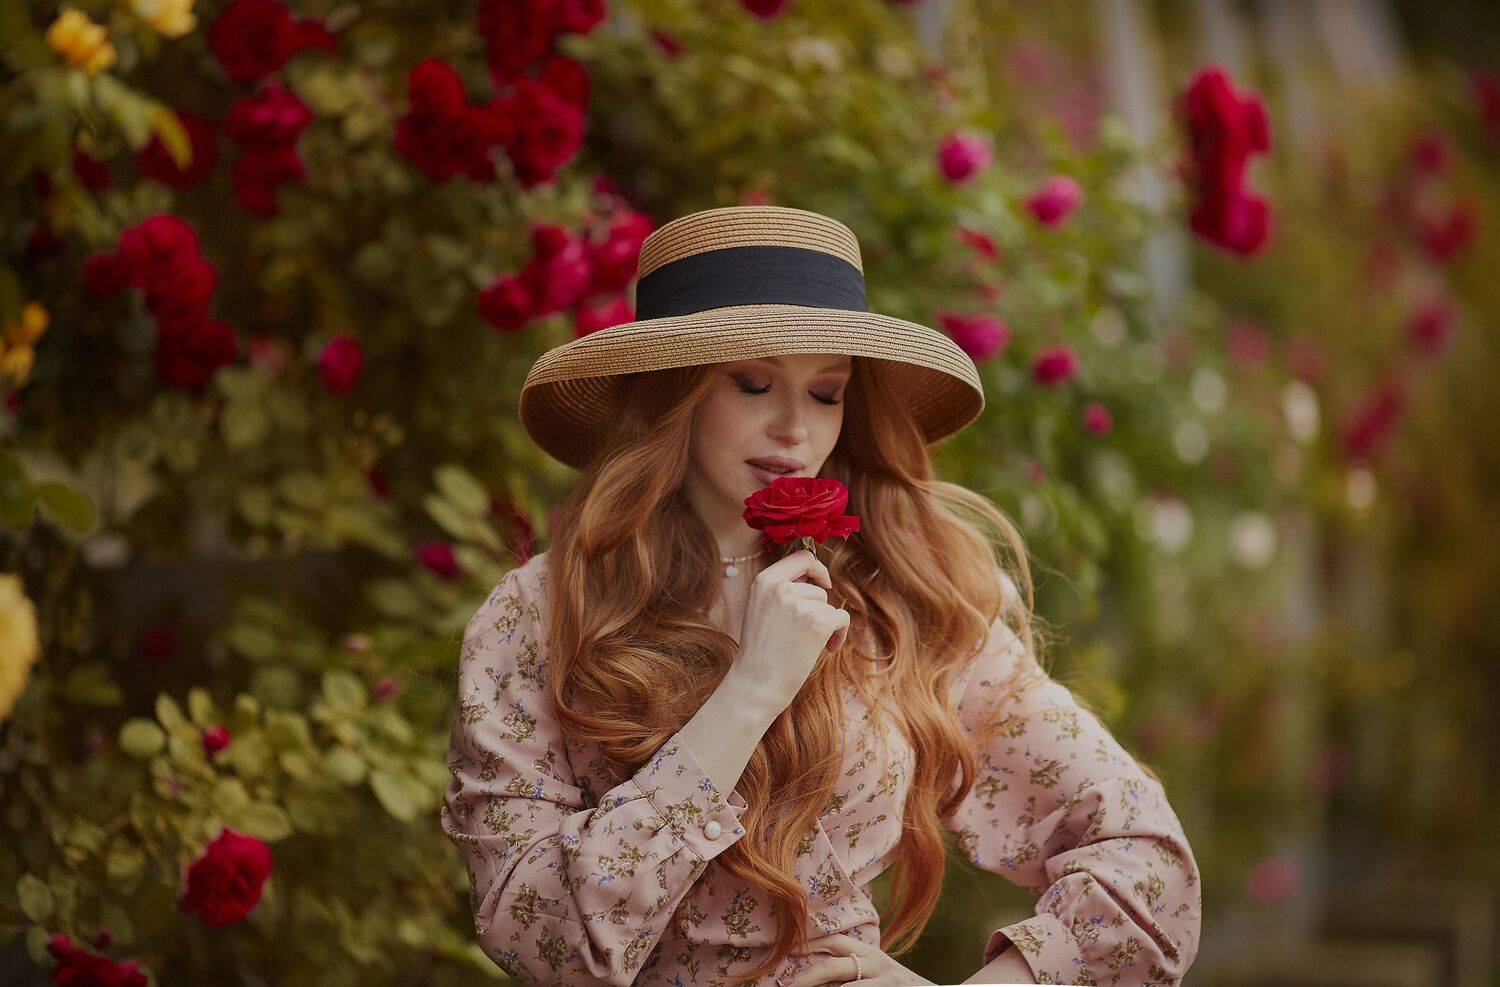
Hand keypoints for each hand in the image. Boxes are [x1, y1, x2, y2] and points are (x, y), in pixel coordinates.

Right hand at [730, 549, 850, 715]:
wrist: (755, 685)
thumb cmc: (760, 652)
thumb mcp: (760, 609)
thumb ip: (782, 590)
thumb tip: (817, 580)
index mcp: (764, 581)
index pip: (802, 557)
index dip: (818, 569)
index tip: (824, 583)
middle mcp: (781, 588)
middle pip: (818, 589)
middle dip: (818, 610)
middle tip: (807, 632)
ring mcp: (799, 605)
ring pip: (828, 606)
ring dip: (826, 624)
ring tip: (807, 645)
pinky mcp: (817, 623)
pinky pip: (842, 618)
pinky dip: (840, 634)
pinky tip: (828, 648)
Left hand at [781, 932, 936, 985]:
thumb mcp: (877, 973)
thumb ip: (852, 971)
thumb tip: (812, 979)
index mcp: (870, 954)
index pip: (835, 942)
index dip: (809, 945)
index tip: (787, 952)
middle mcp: (878, 964)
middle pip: (836, 964)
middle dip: (808, 976)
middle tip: (787, 986)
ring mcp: (887, 981)